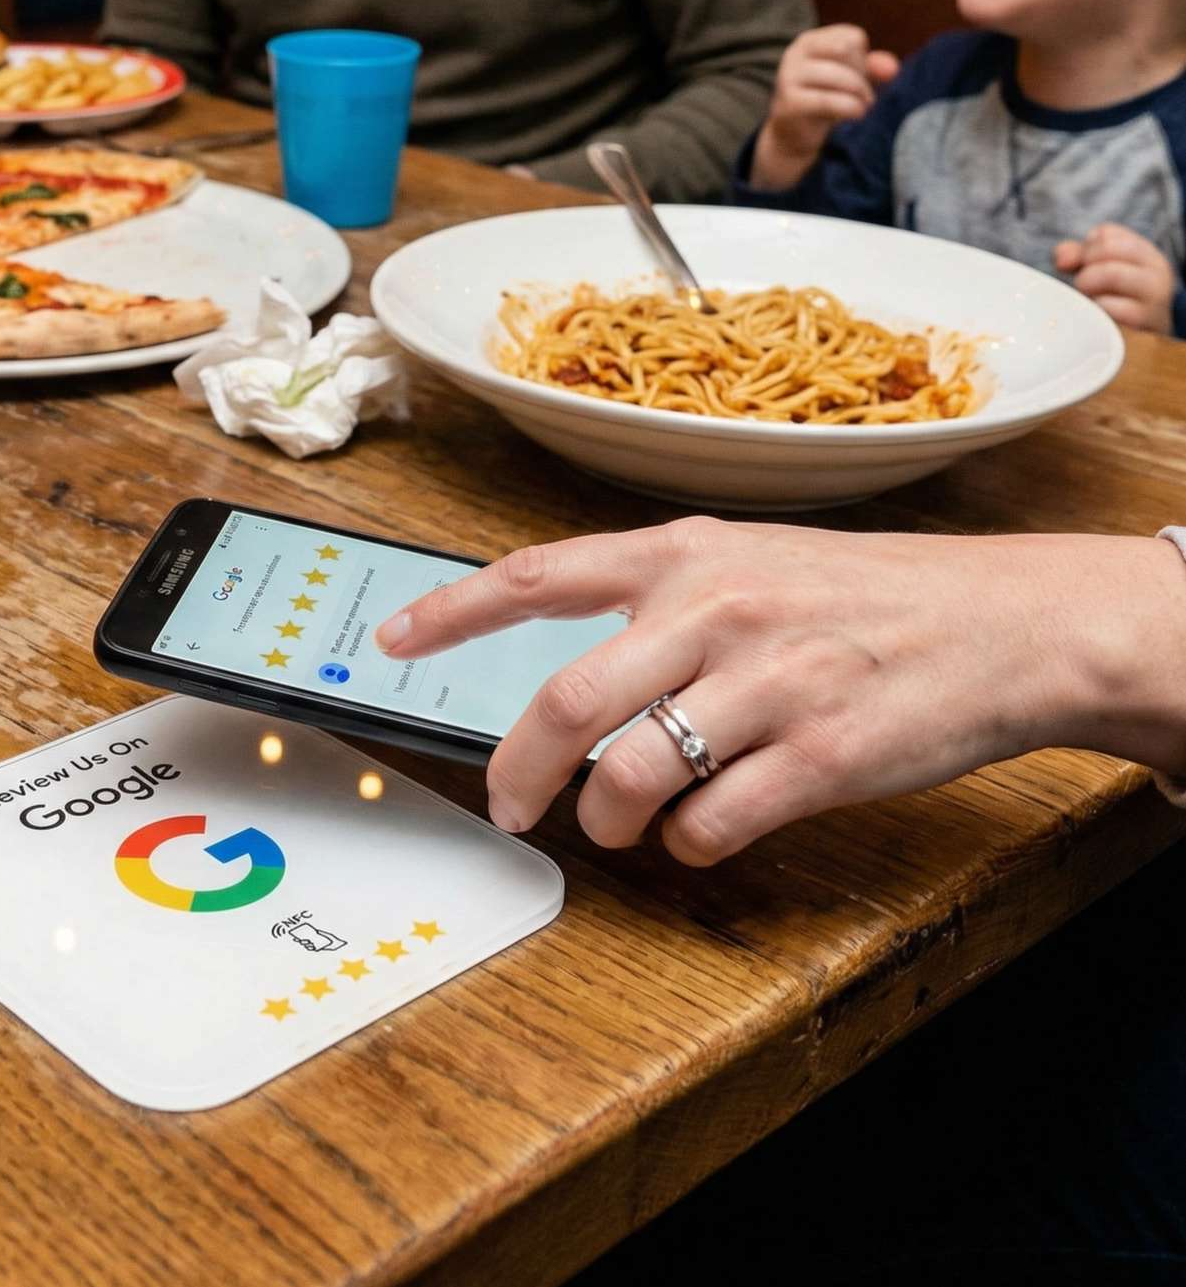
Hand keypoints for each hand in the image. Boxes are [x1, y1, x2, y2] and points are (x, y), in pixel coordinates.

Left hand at [374, 519, 1185, 864]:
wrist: (1002, 621)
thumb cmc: (861, 597)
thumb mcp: (749, 561)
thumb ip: (655, 599)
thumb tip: (560, 663)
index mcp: (683, 553)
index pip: (537, 574)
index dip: (451, 609)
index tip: (392, 637)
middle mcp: (713, 607)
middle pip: (564, 701)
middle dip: (518, 770)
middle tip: (510, 804)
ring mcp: (767, 680)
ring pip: (631, 774)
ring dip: (609, 818)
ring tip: (624, 822)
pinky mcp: (819, 752)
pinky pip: (711, 823)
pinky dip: (689, 842)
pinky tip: (705, 828)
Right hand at [749, 24, 899, 190]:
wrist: (793, 134)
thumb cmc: (824, 98)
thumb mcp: (851, 78)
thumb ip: (874, 67)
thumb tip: (893, 69)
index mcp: (809, 42)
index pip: (852, 38)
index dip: (863, 59)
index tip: (854, 77)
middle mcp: (795, 54)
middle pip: (846, 50)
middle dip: (861, 74)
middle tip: (861, 94)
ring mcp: (789, 77)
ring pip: (841, 76)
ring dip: (861, 94)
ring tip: (862, 106)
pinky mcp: (790, 103)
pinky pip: (831, 101)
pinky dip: (851, 108)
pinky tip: (855, 115)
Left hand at [1054, 222, 1177, 332]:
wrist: (1149, 333)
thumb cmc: (1119, 297)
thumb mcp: (1100, 270)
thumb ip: (1076, 255)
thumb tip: (1061, 259)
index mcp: (1144, 252)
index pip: (1105, 233)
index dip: (1086, 249)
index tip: (1087, 266)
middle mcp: (1155, 270)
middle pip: (1107, 247)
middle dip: (1086, 265)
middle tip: (1086, 284)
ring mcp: (1154, 296)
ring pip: (1111, 272)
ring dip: (1088, 284)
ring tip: (1090, 297)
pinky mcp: (1144, 321)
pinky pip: (1110, 306)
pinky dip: (1096, 308)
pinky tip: (1098, 314)